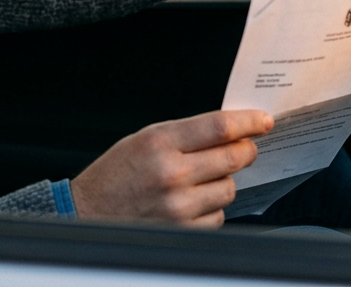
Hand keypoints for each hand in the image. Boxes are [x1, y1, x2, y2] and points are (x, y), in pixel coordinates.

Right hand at [69, 109, 271, 227]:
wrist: (87, 211)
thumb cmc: (115, 174)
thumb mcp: (144, 139)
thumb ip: (185, 134)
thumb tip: (229, 131)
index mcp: (159, 142)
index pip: (219, 127)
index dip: (249, 122)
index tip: (263, 120)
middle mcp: (171, 174)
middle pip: (233, 158)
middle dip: (246, 150)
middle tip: (245, 148)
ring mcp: (178, 205)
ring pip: (229, 189)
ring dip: (224, 181)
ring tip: (202, 179)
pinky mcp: (182, 230)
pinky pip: (218, 216)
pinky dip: (211, 208)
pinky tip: (192, 202)